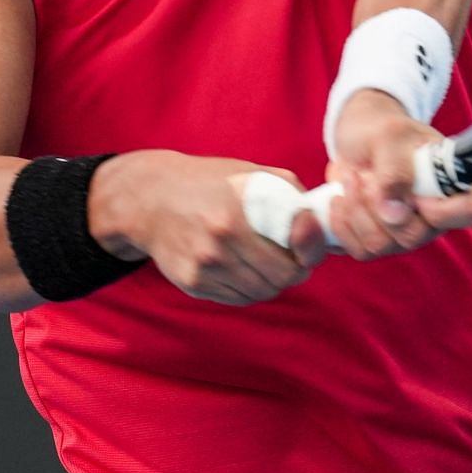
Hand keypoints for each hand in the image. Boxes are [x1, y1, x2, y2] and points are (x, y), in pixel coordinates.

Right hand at [89, 150, 327, 304]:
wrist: (152, 198)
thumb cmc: (211, 182)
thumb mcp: (253, 174)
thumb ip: (291, 194)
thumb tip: (319, 225)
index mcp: (239, 216)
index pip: (292, 258)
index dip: (307, 257)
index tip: (305, 249)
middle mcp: (220, 244)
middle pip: (279, 280)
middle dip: (291, 271)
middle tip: (288, 258)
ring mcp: (204, 267)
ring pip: (259, 293)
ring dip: (270, 282)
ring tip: (265, 261)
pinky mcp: (192, 283)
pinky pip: (236, 299)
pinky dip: (247, 288)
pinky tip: (242, 267)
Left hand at [325, 90, 471, 259]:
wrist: (357, 137)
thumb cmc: (382, 130)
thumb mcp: (389, 135)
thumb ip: (395, 170)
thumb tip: (394, 214)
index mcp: (452, 183)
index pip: (471, 212)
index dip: (445, 212)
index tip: (415, 195)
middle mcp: (434, 214)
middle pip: (414, 236)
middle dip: (378, 206)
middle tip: (366, 175)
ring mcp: (406, 231)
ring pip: (382, 245)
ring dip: (357, 210)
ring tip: (351, 178)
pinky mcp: (378, 239)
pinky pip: (360, 250)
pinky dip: (342, 223)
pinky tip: (339, 198)